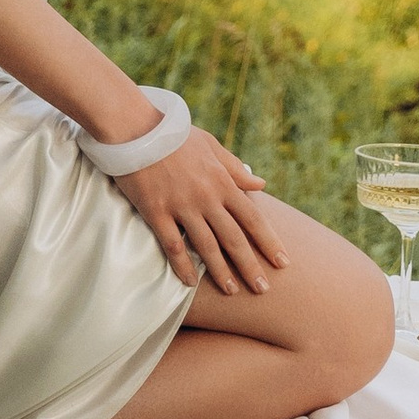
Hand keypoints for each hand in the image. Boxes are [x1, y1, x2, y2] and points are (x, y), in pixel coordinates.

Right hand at [116, 126, 277, 293]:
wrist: (136, 128)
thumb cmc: (175, 134)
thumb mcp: (211, 145)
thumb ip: (235, 168)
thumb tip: (261, 185)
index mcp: (222, 181)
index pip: (253, 218)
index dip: (269, 243)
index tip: (283, 263)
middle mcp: (206, 197)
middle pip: (234, 239)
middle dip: (251, 266)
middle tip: (263, 289)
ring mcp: (181, 206)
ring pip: (206, 246)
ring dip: (221, 271)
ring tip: (232, 291)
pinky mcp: (156, 212)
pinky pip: (173, 245)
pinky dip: (183, 266)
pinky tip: (190, 282)